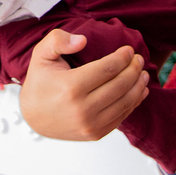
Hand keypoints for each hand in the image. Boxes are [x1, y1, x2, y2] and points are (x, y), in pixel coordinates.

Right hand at [18, 29, 149, 140]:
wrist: (33, 116)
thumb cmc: (39, 83)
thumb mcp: (41, 55)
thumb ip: (57, 40)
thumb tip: (82, 40)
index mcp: (71, 87)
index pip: (108, 69)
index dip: (122, 57)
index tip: (129, 50)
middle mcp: (82, 109)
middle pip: (120, 85)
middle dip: (133, 69)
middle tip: (138, 59)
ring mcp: (90, 125)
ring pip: (125, 103)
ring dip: (138, 86)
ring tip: (142, 73)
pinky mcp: (95, 134)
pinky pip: (121, 117)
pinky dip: (133, 103)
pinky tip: (138, 91)